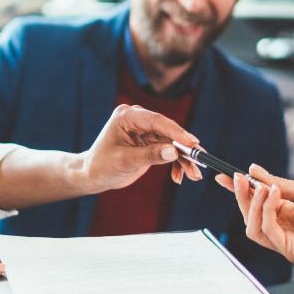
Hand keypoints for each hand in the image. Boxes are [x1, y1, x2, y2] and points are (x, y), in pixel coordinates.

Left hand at [82, 104, 201, 191]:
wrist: (93, 175)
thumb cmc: (102, 165)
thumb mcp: (125, 161)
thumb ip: (150, 155)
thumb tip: (174, 152)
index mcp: (128, 116)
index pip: (157, 121)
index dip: (177, 132)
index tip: (193, 143)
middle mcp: (139, 120)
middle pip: (168, 132)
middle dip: (185, 148)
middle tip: (200, 161)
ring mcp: (146, 131)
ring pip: (172, 143)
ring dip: (184, 159)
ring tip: (194, 176)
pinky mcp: (150, 143)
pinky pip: (169, 151)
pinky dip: (176, 164)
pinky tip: (179, 177)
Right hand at [218, 166, 293, 266]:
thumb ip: (277, 184)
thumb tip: (253, 171)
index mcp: (288, 213)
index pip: (257, 203)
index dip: (240, 191)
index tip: (225, 177)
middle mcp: (284, 229)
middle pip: (250, 216)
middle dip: (241, 197)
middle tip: (238, 178)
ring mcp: (285, 242)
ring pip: (253, 227)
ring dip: (253, 204)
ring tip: (263, 188)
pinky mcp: (290, 251)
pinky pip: (267, 232)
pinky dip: (266, 211)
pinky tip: (274, 196)